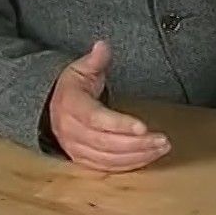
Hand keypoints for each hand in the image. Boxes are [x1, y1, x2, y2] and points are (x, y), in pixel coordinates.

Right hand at [46, 40, 168, 171]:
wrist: (53, 107)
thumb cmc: (73, 88)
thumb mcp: (81, 68)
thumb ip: (95, 59)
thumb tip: (103, 46)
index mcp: (70, 106)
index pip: (96, 119)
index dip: (120, 124)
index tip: (143, 126)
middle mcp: (70, 131)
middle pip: (106, 143)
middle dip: (137, 144)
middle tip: (163, 140)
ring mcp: (75, 148)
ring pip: (108, 159)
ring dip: (138, 156)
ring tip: (161, 147)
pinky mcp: (82, 160)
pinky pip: (108, 168)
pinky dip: (130, 164)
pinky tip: (149, 156)